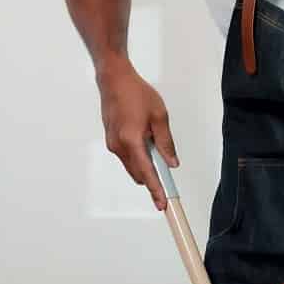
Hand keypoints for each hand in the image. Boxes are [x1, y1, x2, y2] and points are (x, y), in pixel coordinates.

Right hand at [99, 57, 176, 208]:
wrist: (114, 80)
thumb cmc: (136, 93)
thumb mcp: (159, 116)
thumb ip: (166, 142)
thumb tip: (171, 163)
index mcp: (132, 141)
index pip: (147, 173)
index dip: (156, 190)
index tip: (162, 204)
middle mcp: (119, 147)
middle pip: (139, 174)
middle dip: (153, 178)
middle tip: (168, 178)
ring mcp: (113, 144)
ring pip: (133, 166)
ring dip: (146, 165)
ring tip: (157, 147)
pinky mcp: (112, 140)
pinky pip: (128, 157)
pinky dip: (139, 157)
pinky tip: (147, 143)